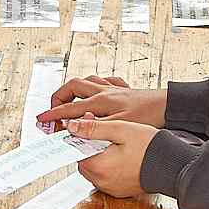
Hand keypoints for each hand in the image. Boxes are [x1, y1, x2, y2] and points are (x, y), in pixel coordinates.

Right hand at [41, 76, 165, 129]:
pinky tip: (96, 92)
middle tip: (53, 111)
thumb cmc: (146, 116)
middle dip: (58, 97)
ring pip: (86, 81)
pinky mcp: (123, 89)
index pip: (68, 108)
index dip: (52, 115)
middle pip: (72, 87)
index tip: (41, 121)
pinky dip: (95, 86)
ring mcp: (113, 88)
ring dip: (74, 90)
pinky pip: (104, 81)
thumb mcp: (118, 125)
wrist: (168, 105)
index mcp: (99, 101)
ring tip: (69, 101)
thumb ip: (93, 127)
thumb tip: (72, 127)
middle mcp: (103, 91)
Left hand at [66, 116, 157, 197]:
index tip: (92, 127)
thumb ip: (94, 128)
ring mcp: (110, 188)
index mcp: (99, 166)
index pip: (76, 151)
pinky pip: (105, 178)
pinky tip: (122, 157)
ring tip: (117, 146)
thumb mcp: (121, 129)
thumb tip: (73, 126)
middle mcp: (102, 182)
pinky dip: (108, 167)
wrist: (172, 165)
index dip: (82, 137)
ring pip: (94, 170)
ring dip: (99, 158)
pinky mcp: (118, 191)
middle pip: (84, 161)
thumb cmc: (150, 147)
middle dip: (90, 148)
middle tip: (107, 136)